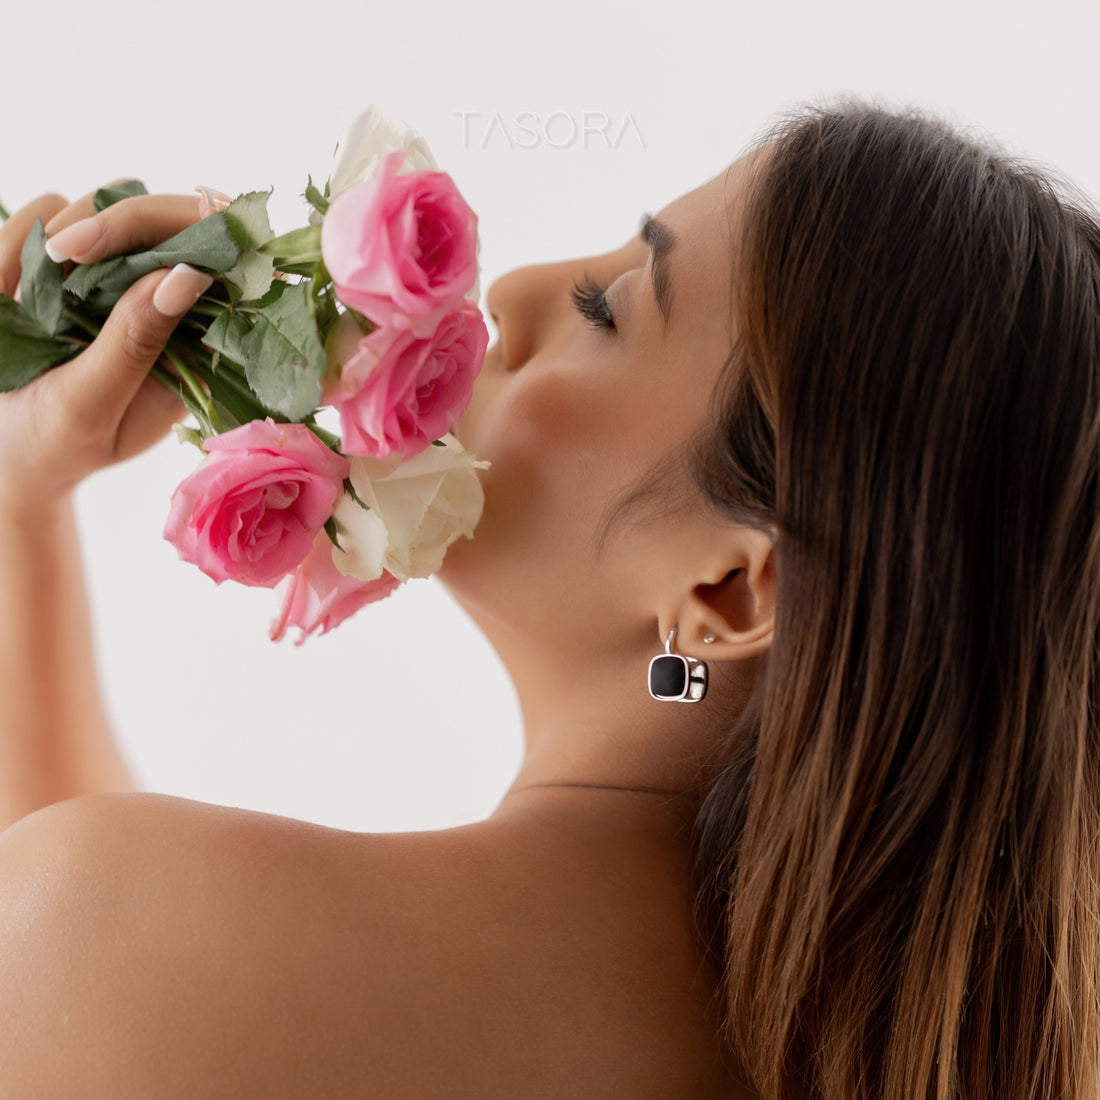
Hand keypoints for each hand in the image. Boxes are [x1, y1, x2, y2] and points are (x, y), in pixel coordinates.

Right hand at [0, 188, 211, 510]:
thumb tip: (189, 274)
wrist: (1, 449)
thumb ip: (136, 341)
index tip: (149, 239)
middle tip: (66, 251)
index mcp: (199, 340)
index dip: (201, 229)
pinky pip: (42, 214)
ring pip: (102, 201)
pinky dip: (15, 243)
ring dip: (57, 234)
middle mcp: (165, 298)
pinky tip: (2, 294)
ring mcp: (114, 272)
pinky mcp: (65, 258)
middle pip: (169, 213)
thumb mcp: (92, 404)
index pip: (230, 259)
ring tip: (20, 300)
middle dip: (115, 220)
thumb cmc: (55, 444)